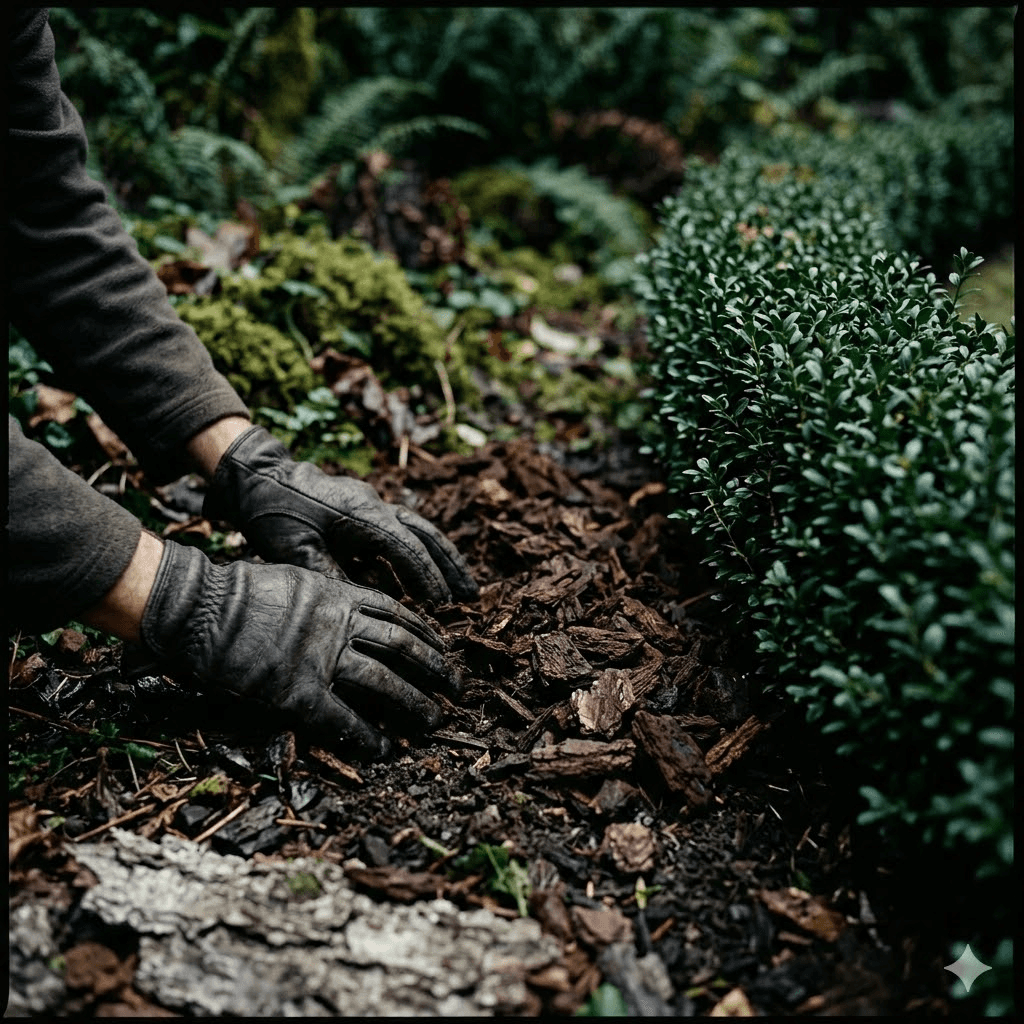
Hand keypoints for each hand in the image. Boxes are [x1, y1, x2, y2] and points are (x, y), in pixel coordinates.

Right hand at [140, 540, 458, 757]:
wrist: (197, 606)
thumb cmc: (238, 592)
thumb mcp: (296, 579)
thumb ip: (330, 596)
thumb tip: (352, 609)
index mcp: (339, 594)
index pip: (398, 614)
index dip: (426, 634)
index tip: (443, 648)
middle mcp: (339, 625)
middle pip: (402, 647)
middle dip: (435, 669)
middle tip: (455, 688)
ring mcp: (320, 659)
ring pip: (384, 683)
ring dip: (414, 705)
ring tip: (432, 721)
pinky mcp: (296, 693)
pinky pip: (343, 719)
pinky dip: (368, 737)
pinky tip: (385, 750)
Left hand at [203, 425, 477, 605]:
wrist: (258, 476)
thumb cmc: (274, 513)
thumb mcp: (297, 552)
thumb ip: (333, 578)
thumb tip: (366, 607)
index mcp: (364, 515)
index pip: (408, 550)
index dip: (427, 580)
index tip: (443, 607)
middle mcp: (376, 506)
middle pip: (427, 535)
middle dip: (451, 567)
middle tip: (472, 598)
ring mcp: (372, 504)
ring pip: (420, 531)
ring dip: (442, 559)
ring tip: (461, 588)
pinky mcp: (364, 509)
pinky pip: (402, 531)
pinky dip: (418, 553)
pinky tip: (421, 577)